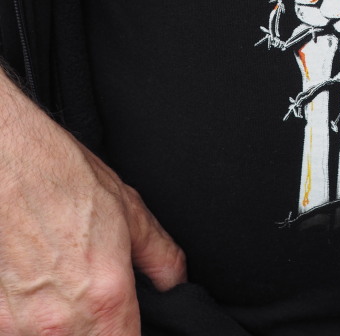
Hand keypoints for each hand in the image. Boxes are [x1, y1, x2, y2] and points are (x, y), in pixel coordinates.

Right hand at [0, 70, 185, 335]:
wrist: (11, 166)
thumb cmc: (64, 181)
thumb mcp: (130, 211)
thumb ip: (160, 256)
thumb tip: (176, 281)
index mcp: (106, 300)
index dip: (133, 335)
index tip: (130, 323)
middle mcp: (62, 325)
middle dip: (101, 330)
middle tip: (95, 297)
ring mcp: (22, 329)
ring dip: (66, 329)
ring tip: (66, 290)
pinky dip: (34, 323)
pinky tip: (40, 289)